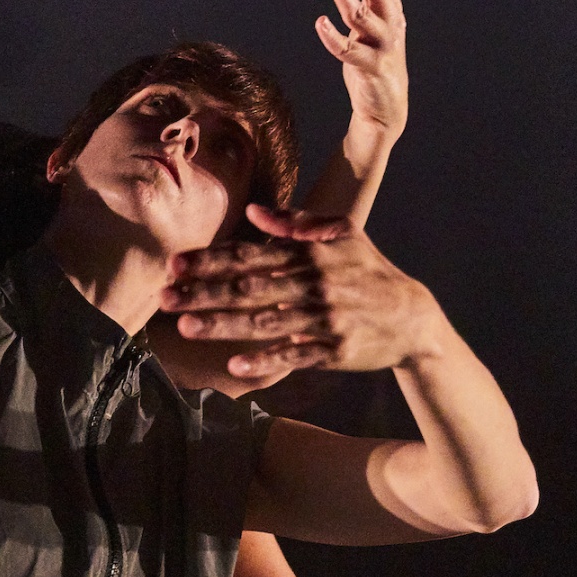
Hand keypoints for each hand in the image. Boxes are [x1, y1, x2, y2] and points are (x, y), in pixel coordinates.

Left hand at [161, 204, 440, 378]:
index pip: (251, 254)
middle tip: (164, 296)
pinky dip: (267, 360)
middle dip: (204, 291)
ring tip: (186, 325)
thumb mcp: (341, 236)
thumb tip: (252, 211)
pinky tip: (236, 365)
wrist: (412, 318)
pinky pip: (295, 356)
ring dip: (223, 324)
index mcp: (310, 254)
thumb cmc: (368, 272)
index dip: (211, 259)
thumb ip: (295, 222)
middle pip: (250, 286)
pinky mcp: (334, 351)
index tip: (175, 264)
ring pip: (265, 322)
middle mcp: (314, 284)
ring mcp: (324, 319)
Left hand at [320, 0, 407, 138]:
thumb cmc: (381, 51)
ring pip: (360, 15)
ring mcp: (381, 45)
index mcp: (390, 9)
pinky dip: (333, 37)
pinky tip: (320, 22)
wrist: (388, 103)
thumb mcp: (384, 11)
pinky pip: (348, 51)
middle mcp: (389, 23)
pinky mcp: (369, 67)